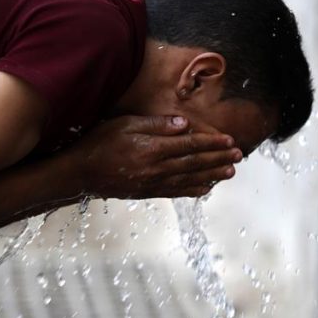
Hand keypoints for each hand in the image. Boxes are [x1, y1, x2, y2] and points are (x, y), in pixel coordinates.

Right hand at [68, 115, 242, 198]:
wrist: (79, 174)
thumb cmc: (98, 142)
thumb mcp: (124, 124)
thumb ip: (155, 124)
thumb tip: (184, 124)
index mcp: (151, 149)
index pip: (189, 145)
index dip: (211, 143)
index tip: (229, 140)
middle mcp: (155, 169)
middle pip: (194, 163)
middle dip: (218, 158)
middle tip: (239, 156)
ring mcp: (152, 183)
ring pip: (189, 179)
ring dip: (212, 175)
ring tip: (230, 171)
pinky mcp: (147, 192)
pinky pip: (176, 191)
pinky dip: (194, 189)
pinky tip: (206, 188)